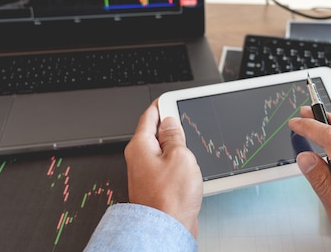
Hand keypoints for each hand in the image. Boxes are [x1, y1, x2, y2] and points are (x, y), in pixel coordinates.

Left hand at [124, 100, 202, 237]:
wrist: (167, 230)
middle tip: (186, 120)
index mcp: (140, 146)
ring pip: (161, 150)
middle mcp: (138, 159)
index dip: (162, 105)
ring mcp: (146, 174)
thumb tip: (170, 123)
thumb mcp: (180, 156)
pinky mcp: (155, 187)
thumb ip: (174, 137)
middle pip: (154, 132)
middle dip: (170, 126)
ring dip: (176, 146)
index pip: (149, 116)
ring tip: (191, 145)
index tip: (171, 99)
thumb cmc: (169, 199)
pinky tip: (189, 165)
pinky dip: (177, 162)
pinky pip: (166, 166)